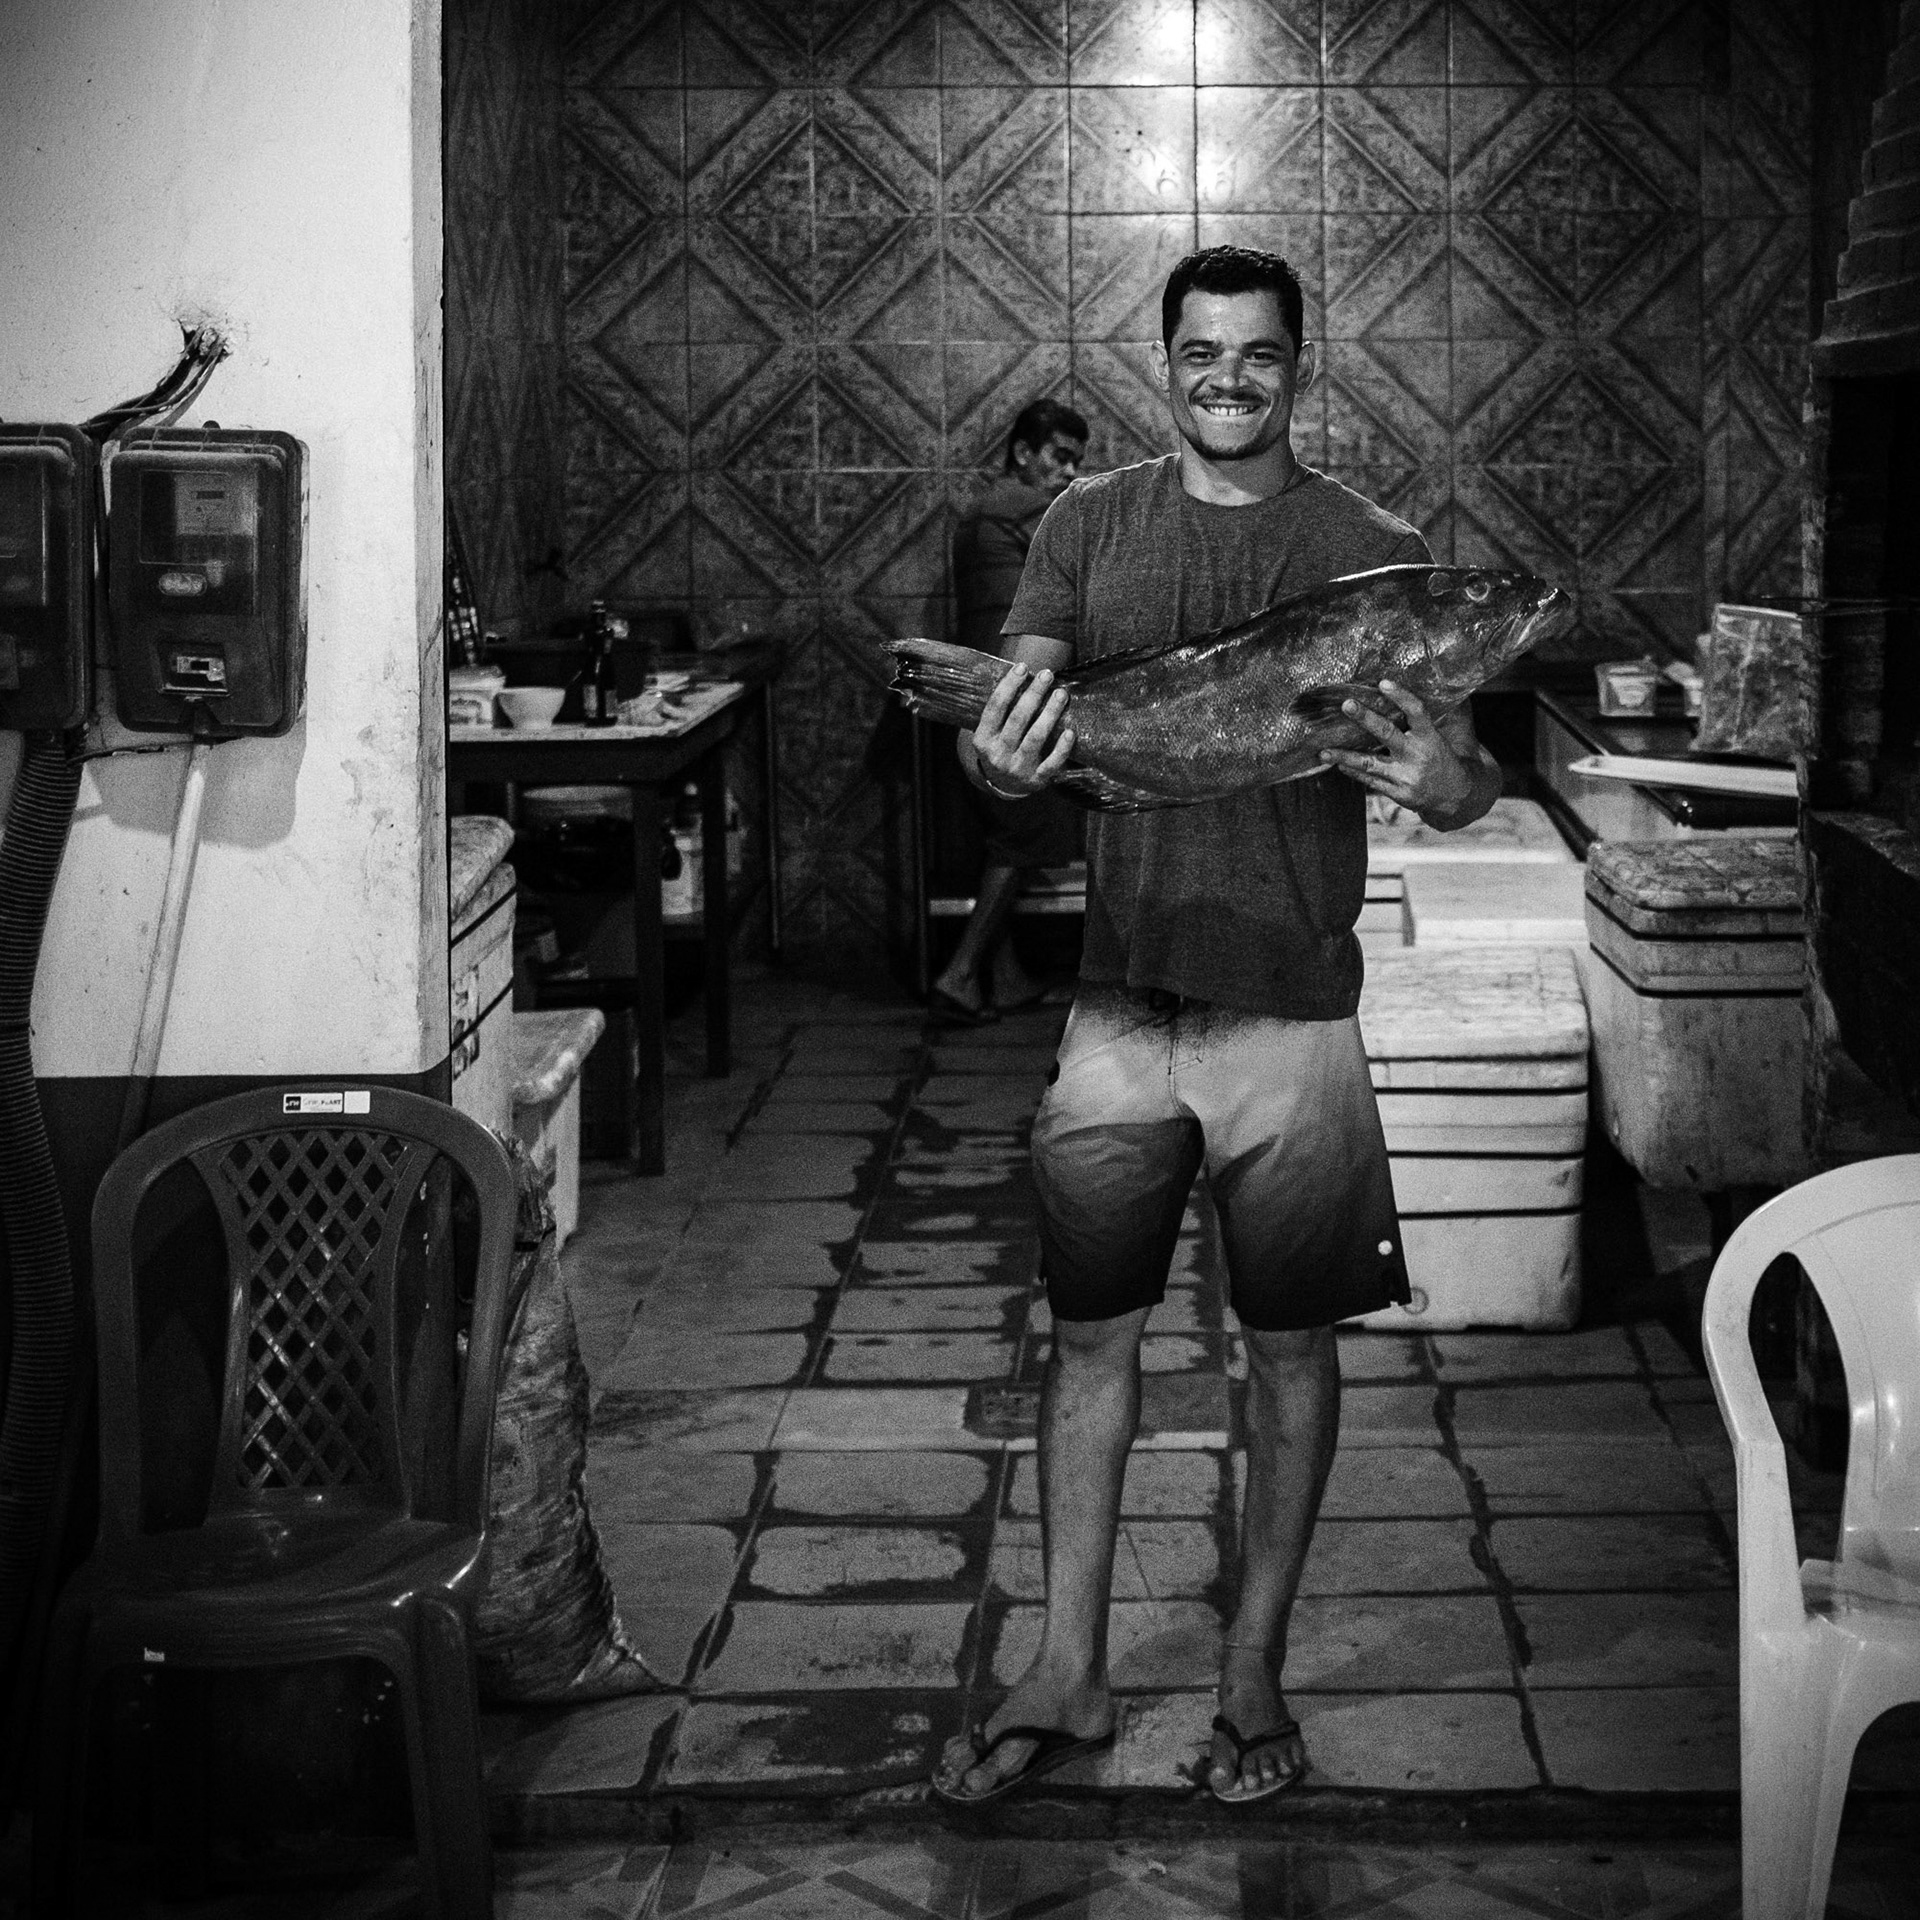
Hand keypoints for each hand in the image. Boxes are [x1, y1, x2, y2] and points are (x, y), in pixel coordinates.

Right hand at [974, 662, 1075, 796]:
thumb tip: (1022, 673)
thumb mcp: (991, 733)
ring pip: (1035, 738)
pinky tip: (1069, 732)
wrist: (1005, 787)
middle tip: (1047, 675)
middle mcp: (998, 754)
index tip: (1022, 667)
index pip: (995, 708)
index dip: (1008, 686)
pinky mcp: (1036, 779)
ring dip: (1050, 713)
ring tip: (1061, 694)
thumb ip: (1002, 711)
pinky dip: (1061, 748)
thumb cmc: (1001, 748)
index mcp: (983, 739)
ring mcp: (1017, 768)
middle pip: (1017, 719)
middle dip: (1033, 694)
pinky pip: (1051, 763)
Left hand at [1319, 680, 1472, 816]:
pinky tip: (1338, 764)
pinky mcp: (1397, 792)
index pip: (1417, 712)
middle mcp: (1416, 755)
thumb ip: (1432, 716)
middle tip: (1346, 705)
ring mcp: (1406, 776)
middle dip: (1365, 718)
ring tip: (1323, 751)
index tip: (1383, 683)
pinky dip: (1354, 771)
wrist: (1457, 796)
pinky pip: (1371, 780)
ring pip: (1370, 763)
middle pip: (1387, 734)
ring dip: (1344, 756)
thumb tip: (1423, 684)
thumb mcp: (1446, 735)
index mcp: (1430, 737)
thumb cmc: (1445, 758)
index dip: (1401, 696)